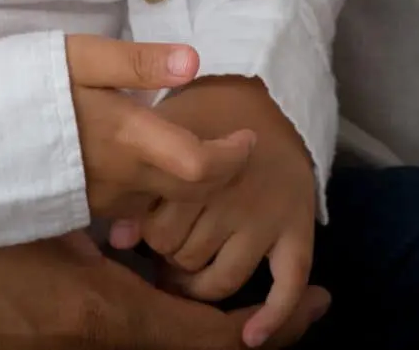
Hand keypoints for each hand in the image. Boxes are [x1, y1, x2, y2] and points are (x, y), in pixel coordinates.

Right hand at [0, 231, 327, 348]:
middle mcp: (98, 346)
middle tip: (305, 303)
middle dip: (258, 333)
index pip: (216, 341)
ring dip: (209, 327)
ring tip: (249, 292)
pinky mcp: (55, 349)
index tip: (323, 302)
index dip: (280, 328)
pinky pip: (131, 341)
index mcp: (106, 317)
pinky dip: (164, 324)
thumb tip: (172, 212)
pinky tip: (174, 291)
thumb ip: (118, 219)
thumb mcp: (53, 223)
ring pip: (166, 347)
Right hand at [66, 36, 255, 218]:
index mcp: (129, 139)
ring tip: (192, 152)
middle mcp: (123, 179)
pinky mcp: (85, 209)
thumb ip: (138, 62)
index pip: (200, 165)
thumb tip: (192, 61)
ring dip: (189, 185)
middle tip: (231, 145)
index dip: (233, 156)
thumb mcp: (82, 58)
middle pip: (192, 191)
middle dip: (222, 171)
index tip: (248, 135)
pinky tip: (147, 167)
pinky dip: (155, 193)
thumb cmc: (32, 86)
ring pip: (164, 203)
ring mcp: (103, 201)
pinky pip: (134, 209)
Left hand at [117, 77, 317, 349]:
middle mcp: (235, 198)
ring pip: (222, 279)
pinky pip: (289, 282)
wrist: (269, 93)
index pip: (155, 232)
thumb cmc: (206, 111)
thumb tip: (120, 239)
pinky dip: (273, 313)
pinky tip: (252, 336)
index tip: (146, 227)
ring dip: (201, 285)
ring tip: (190, 272)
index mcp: (200, 172)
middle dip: (171, 257)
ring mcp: (269, 217)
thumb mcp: (167, 131)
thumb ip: (143, 182)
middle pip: (185, 257)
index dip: (145, 235)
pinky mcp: (298, 228)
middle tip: (171, 244)